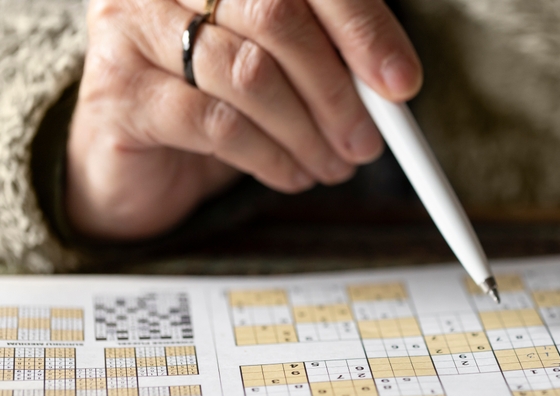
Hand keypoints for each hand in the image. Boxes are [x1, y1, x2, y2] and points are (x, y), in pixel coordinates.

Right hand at [66, 0, 421, 239]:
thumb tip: (391, 83)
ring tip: (333, 165)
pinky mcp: (121, 91)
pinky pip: (216, 124)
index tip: (401, 83)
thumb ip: (327, 57)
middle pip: (277, 18)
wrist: (137, 162)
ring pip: (249, 75)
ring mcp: (133, 27)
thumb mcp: (279, 68)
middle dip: (337, 90)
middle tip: (367, 142)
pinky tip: (293, 175)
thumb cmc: (216, 102)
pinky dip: (271, 157)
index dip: (361, 27)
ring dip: (308, 133)